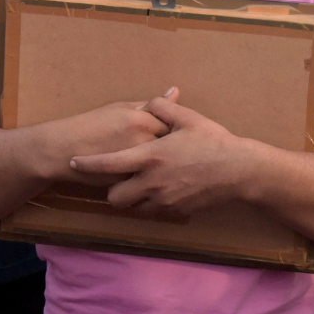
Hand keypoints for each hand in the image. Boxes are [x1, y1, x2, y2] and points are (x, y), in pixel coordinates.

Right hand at [50, 93, 174, 184]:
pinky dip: (151, 177)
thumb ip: (150, 105)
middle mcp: (142, 139)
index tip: (173, 133)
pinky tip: (147, 175)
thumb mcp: (120, 108)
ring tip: (161, 163)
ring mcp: (136, 161)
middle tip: (170, 150)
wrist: (62, 149)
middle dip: (173, 148)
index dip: (175, 129)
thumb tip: (175, 92)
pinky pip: (149, 179)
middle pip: (173, 145)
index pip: (174, 123)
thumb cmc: (91, 125)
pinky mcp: (129, 180)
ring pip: (163, 165)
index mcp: (142, 118)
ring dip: (165, 164)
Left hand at [69, 92, 252, 215]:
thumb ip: (162, 107)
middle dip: (112, 189)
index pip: (108, 164)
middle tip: (120, 177)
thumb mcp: (187, 118)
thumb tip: (149, 101)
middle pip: (114, 198)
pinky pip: (153, 212)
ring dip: (131, 198)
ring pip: (133, 208)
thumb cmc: (213, 141)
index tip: (74, 161)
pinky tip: (161, 190)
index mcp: (150, 156)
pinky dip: (150, 204)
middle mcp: (152, 182)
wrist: (239, 171)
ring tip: (141, 183)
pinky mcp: (176, 211)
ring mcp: (164, 201)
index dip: (87, 164)